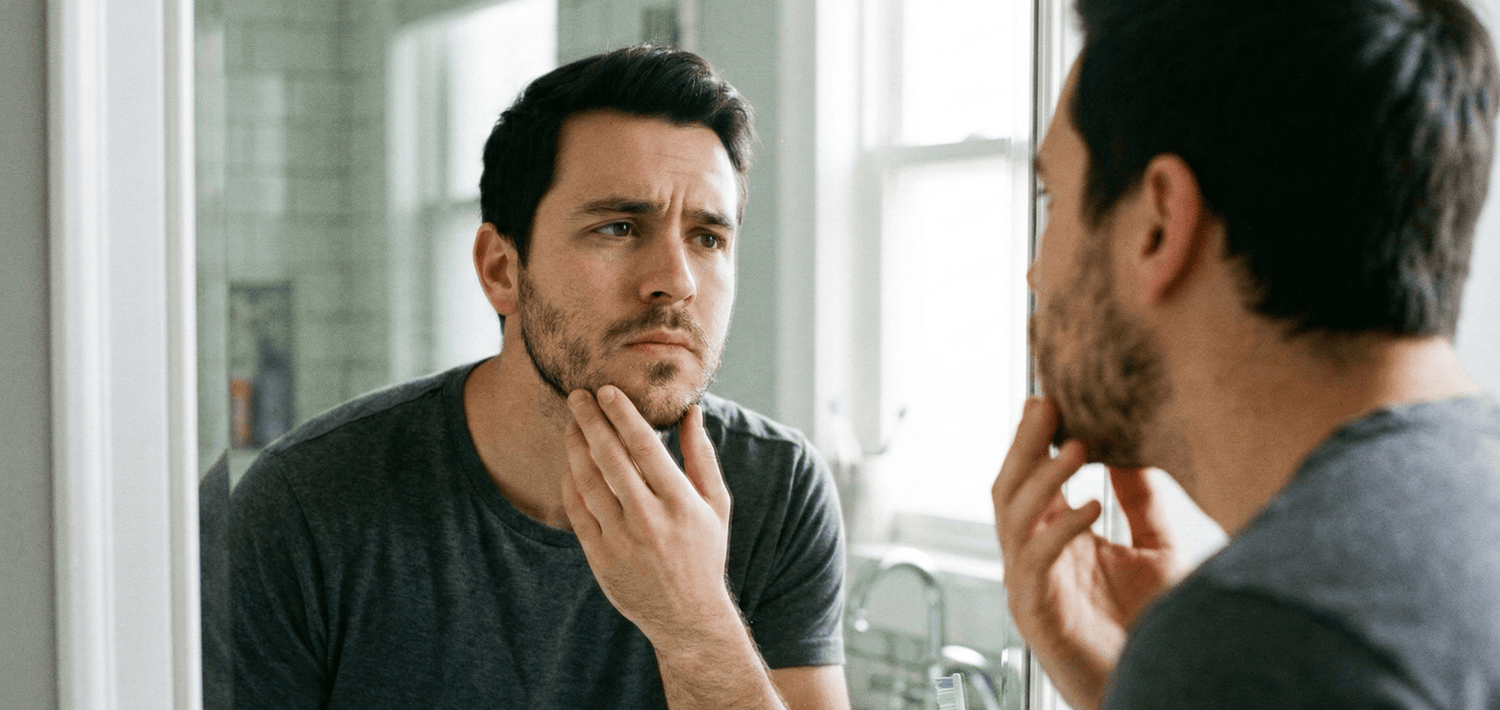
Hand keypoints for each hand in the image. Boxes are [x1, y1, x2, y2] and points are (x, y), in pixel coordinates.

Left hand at [561, 386, 736, 646]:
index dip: (623, 415)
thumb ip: (702, 455)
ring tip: (571, 424)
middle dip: (590, 421)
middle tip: (577, 396)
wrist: (686, 615)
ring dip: (575, 447)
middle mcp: (650, 520)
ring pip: (588, 482)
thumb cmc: (704, 552)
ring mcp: (621, 540)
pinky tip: (571, 463)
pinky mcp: (600, 557)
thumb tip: (692, 410)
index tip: (607, 391)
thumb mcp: (716, 504)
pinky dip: (570, 483)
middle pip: (610, 458)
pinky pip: (577, 511)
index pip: (645, 447)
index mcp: (681, 503)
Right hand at [992, 398, 1181, 709]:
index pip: (1032, 480)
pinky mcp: (1038, 615)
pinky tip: (1093, 505)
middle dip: (1023, 445)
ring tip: (1076, 445)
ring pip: (1015, 519)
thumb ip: (1144, 503)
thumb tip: (1134, 448)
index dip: (1033, 440)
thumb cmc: (1157, 631)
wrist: (1160, 688)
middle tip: (1043, 405)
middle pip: (1011, 490)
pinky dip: (1061, 530)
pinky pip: (1037, 562)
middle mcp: (1035, 560)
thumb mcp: (1161, 550)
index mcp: (1057, 542)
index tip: (1048, 398)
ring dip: (1043, 479)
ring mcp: (1031, 587)